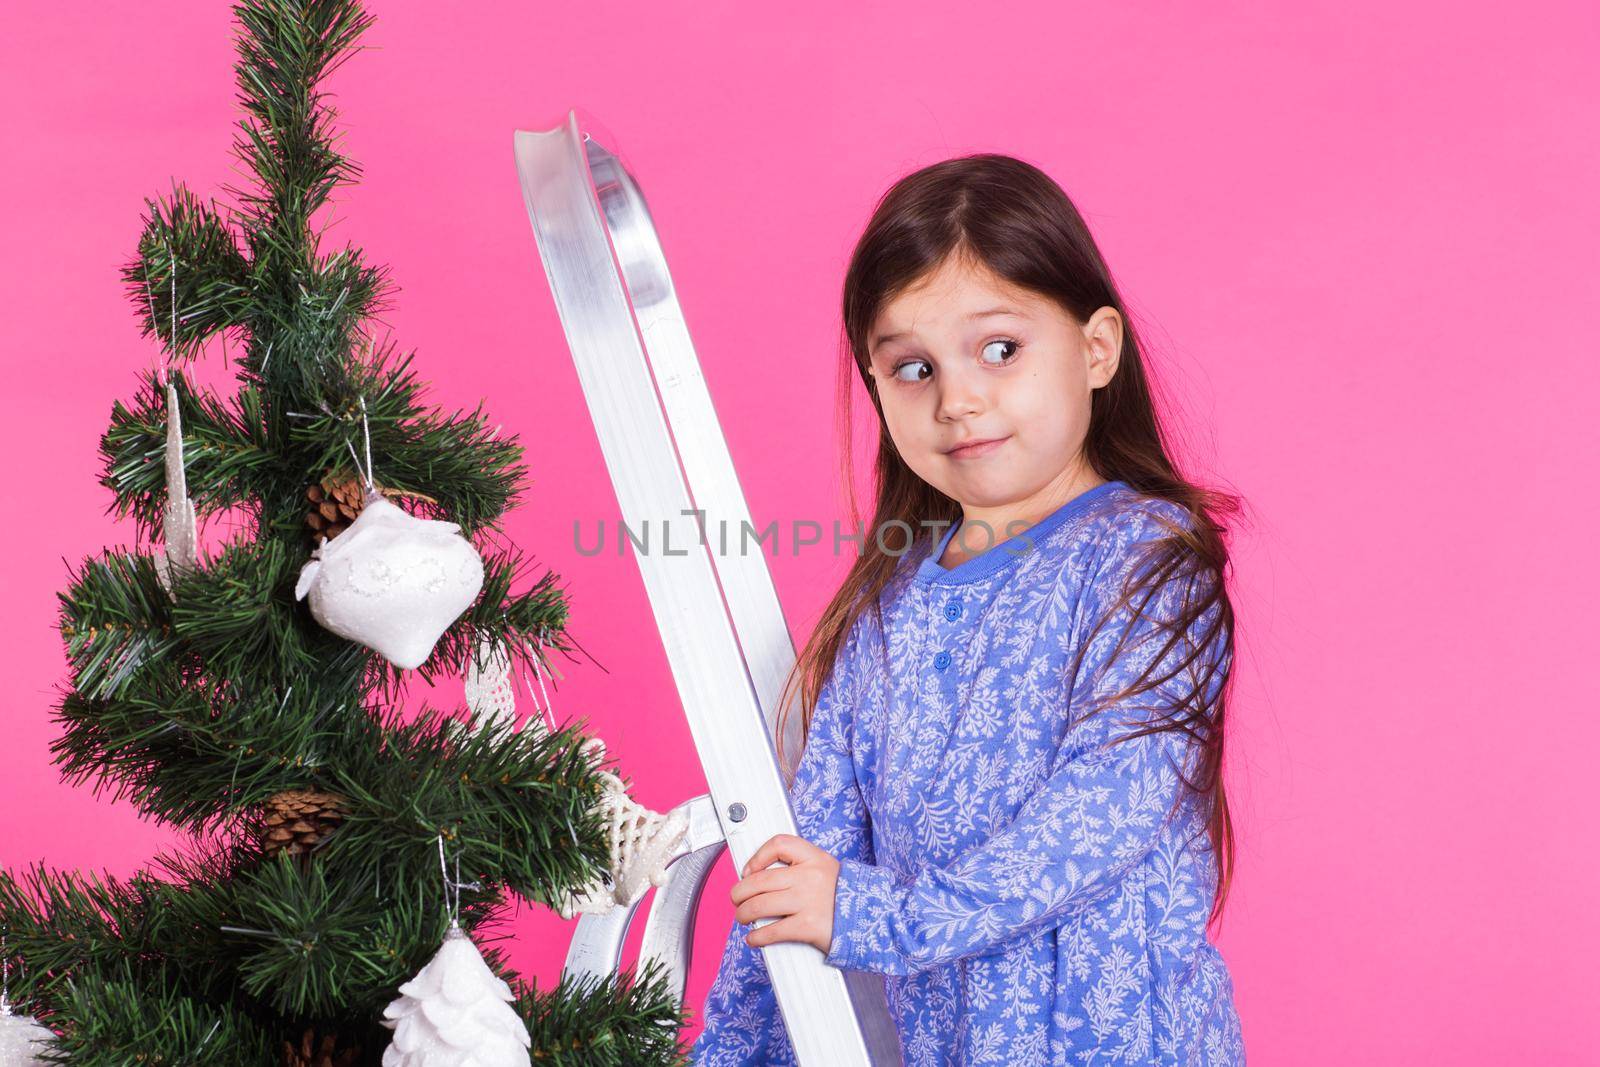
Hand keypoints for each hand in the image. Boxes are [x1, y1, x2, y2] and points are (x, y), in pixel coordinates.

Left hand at [730, 834, 839, 953]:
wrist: (873, 919)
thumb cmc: (843, 896)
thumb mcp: (825, 869)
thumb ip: (798, 868)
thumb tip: (758, 877)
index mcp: (814, 858)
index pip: (778, 844)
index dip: (757, 857)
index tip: (749, 870)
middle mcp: (809, 877)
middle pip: (759, 880)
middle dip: (740, 893)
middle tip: (737, 899)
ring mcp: (807, 902)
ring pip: (759, 906)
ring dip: (743, 914)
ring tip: (743, 917)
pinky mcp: (807, 926)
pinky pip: (771, 931)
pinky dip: (757, 936)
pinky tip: (755, 937)